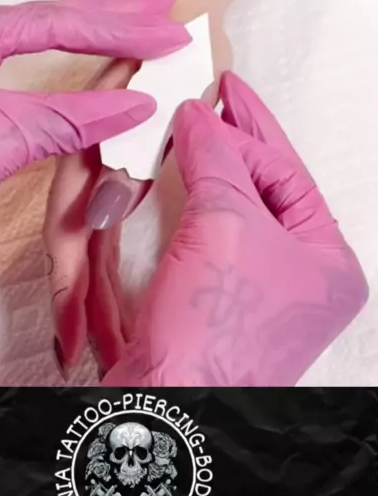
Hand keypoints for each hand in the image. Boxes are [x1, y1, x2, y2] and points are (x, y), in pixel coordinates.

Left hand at [0, 0, 188, 260]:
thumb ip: (65, 118)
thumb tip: (133, 105)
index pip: (51, 21)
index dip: (116, 27)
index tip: (167, 31)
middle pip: (41, 20)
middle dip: (106, 17)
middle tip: (161, 11)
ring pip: (26, 45)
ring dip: (83, 38)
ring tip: (131, 26)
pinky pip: (13, 79)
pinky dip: (56, 77)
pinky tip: (76, 72)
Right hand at [102, 73, 368, 386]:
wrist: (167, 405)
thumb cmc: (213, 331)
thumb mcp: (224, 221)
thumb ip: (217, 157)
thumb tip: (200, 117)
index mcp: (328, 263)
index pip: (289, 174)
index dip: (253, 127)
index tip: (225, 90)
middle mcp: (302, 281)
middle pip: (268, 191)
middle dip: (236, 145)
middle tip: (212, 100)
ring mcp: (262, 296)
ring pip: (239, 213)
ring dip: (215, 171)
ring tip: (196, 129)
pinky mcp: (221, 307)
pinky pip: (215, 239)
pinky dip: (197, 205)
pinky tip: (183, 181)